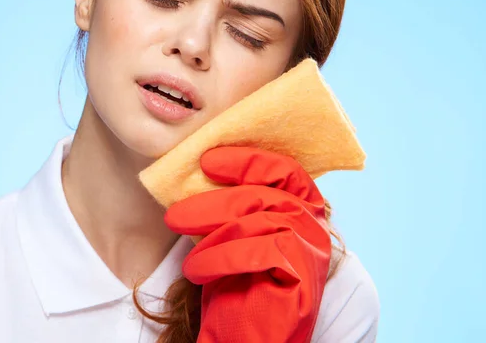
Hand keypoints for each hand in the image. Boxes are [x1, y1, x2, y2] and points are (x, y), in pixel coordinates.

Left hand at [164, 146, 331, 342]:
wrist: (246, 337)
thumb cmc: (237, 286)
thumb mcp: (232, 236)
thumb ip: (232, 206)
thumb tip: (200, 171)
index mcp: (300, 210)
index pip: (284, 171)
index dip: (248, 161)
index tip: (207, 161)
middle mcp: (312, 226)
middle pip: (265, 195)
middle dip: (214, 203)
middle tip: (173, 216)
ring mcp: (311, 249)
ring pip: (261, 219)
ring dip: (213, 234)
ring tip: (187, 258)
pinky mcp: (305, 274)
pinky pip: (263, 249)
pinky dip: (223, 257)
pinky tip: (198, 271)